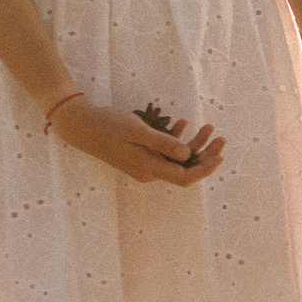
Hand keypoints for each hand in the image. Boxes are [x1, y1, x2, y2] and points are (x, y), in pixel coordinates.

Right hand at [55, 98, 226, 185]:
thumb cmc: (108, 125)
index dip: (205, 168)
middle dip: (205, 154)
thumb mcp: (138, 131)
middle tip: (220, 137)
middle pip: (184, 169)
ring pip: (175, 159)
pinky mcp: (139, 156)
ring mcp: (143, 164)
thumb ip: (163, 143)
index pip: (185, 177)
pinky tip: (182, 124)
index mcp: (149, 168)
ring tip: (207, 127)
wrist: (81, 126)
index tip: (220, 156)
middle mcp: (148, 171)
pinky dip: (175, 140)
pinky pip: (163, 152)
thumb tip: (187, 155)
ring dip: (193, 144)